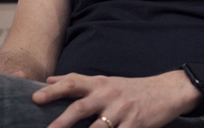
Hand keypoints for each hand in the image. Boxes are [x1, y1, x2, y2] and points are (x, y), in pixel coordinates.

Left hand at [32, 71, 200, 127]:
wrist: (167, 91)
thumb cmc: (132, 89)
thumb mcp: (107, 81)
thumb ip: (80, 82)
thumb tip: (51, 80)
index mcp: (100, 83)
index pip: (74, 83)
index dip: (54, 90)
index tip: (36, 98)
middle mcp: (109, 94)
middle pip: (80, 106)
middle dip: (61, 121)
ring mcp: (121, 111)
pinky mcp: (134, 124)